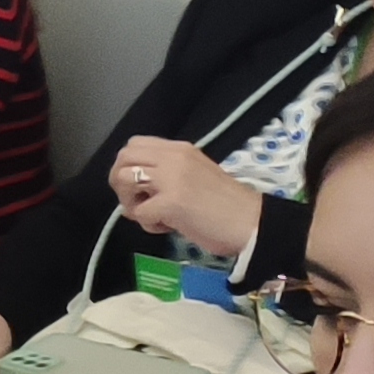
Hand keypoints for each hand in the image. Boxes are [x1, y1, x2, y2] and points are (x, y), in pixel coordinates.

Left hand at [109, 137, 261, 261]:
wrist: (252, 224)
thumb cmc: (228, 206)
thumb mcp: (195, 177)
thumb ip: (166, 179)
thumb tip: (133, 197)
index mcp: (180, 149)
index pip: (135, 145)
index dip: (128, 167)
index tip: (140, 188)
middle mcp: (174, 157)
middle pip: (123, 158)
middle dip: (120, 183)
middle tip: (137, 203)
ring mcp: (171, 178)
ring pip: (123, 179)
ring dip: (130, 202)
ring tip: (151, 216)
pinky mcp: (171, 202)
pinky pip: (139, 211)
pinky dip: (147, 224)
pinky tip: (167, 228)